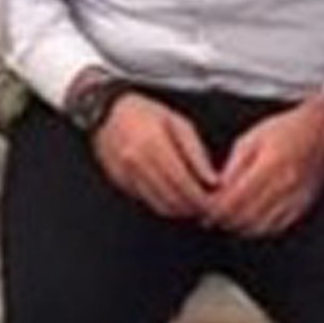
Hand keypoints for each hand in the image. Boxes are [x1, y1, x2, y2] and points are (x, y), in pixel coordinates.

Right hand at [95, 93, 218, 219]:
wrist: (108, 113)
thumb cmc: (147, 114)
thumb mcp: (178, 123)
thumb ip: (196, 153)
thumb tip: (213, 181)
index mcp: (153, 143)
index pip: (183, 182)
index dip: (202, 197)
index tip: (215, 200)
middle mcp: (136, 162)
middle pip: (172, 198)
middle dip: (194, 207)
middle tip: (208, 206)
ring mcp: (126, 174)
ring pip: (159, 205)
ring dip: (180, 210)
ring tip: (194, 204)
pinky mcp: (121, 182)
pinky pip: (148, 201)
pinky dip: (164, 204)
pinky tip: (175, 197)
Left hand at [207, 92, 323, 236]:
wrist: (321, 130)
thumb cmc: (286, 130)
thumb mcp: (251, 138)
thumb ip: (234, 165)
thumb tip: (218, 186)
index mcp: (269, 165)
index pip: (236, 199)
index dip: (217, 209)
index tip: (205, 210)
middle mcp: (285, 185)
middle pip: (247, 216)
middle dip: (225, 220)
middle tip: (210, 218)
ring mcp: (296, 198)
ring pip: (262, 226)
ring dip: (240, 227)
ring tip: (226, 221)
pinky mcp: (303, 204)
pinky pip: (278, 226)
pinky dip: (260, 229)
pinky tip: (249, 223)